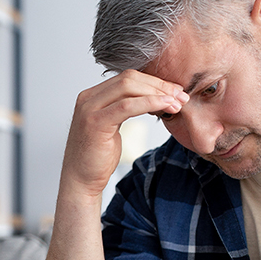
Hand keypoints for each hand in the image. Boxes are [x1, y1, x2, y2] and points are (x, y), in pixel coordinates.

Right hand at [62, 70, 187, 197]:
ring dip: (157, 93)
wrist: (80, 181)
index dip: (154, 81)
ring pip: (129, 88)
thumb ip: (123, 109)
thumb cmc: (97, 158)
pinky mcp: (95, 123)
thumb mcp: (112, 126)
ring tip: (177, 103)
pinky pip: (127, 106)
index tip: (174, 91)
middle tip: (180, 95)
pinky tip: (165, 106)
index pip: (127, 78)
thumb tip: (149, 99)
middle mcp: (88, 98)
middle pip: (129, 79)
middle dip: (159, 85)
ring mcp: (89, 109)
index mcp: (92, 96)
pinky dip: (150, 103)